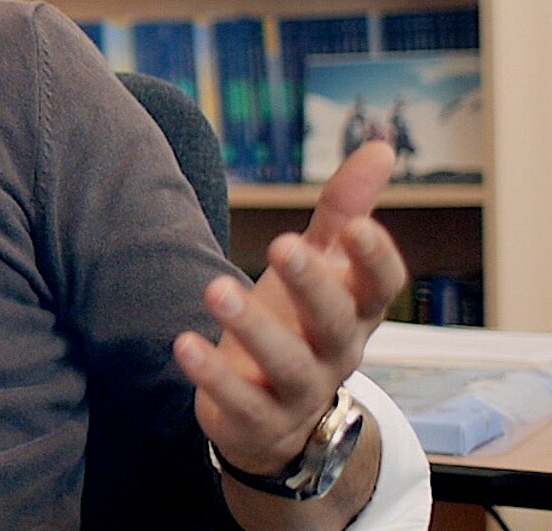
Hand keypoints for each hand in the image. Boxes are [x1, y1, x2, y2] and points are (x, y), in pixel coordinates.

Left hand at [174, 140, 408, 475]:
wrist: (272, 416)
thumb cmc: (298, 323)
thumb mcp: (319, 266)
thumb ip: (342, 211)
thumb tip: (380, 147)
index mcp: (356, 312)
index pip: (383, 287)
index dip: (375, 258)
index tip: (356, 226)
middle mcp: (336, 354)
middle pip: (336, 323)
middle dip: (312, 285)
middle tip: (282, 242)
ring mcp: (300, 392)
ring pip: (288, 365)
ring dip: (253, 328)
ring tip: (215, 288)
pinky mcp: (257, 419)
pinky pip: (240, 402)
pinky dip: (213, 376)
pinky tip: (184, 344)